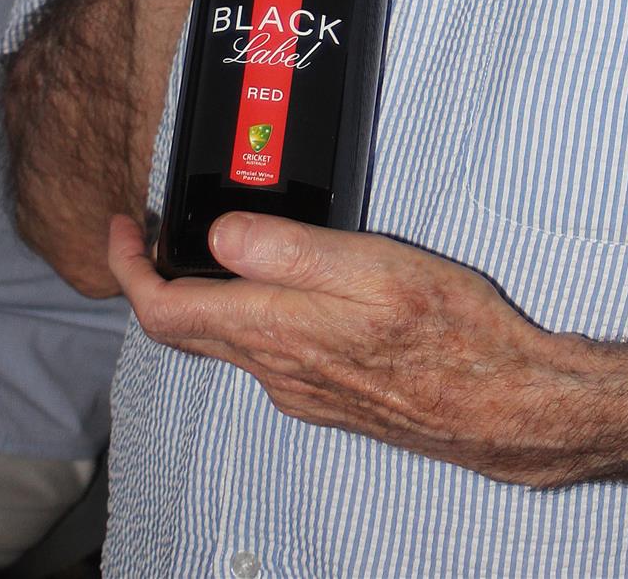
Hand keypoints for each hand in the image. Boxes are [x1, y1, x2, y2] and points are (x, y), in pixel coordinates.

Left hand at [107, 214, 594, 483]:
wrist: (502, 402)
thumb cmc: (450, 331)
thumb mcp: (372, 266)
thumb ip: (290, 251)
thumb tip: (221, 233)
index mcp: (279, 330)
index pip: (167, 310)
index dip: (130, 267)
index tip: (125, 226)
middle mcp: (278, 368)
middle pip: (185, 330)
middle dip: (156, 278)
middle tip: (154, 230)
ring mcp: (301, 388)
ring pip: (225, 341)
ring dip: (201, 295)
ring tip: (213, 245)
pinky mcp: (328, 395)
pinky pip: (264, 354)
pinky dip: (246, 315)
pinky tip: (280, 287)